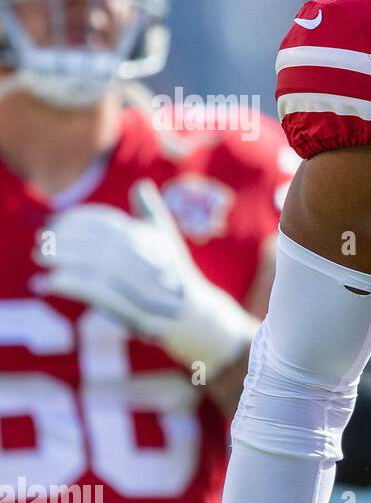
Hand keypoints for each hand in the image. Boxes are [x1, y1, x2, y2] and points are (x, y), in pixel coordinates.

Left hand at [31, 178, 256, 371]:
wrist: (198, 318)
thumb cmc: (178, 276)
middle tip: (42, 241)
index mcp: (153, 239)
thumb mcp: (168, 241)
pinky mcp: (138, 310)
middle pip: (99, 243)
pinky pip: (99, 293)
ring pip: (96, 266)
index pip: (109, 222)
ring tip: (41, 258)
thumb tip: (141, 184)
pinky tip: (50, 282)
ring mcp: (145, 284)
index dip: (78, 219)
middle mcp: (150, 258)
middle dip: (66, 239)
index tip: (55, 223)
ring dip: (63, 260)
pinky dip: (72, 285)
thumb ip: (151, 211)